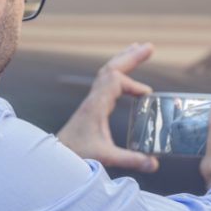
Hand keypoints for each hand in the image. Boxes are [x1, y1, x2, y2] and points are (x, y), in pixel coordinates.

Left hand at [57, 43, 158, 171]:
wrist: (55, 157)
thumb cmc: (76, 155)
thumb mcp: (105, 157)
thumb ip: (130, 160)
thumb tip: (154, 164)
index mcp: (96, 106)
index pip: (115, 81)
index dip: (133, 84)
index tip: (147, 96)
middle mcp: (93, 99)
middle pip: (111, 68)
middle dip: (131, 56)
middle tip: (149, 46)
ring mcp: (92, 101)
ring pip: (107, 72)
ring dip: (123, 60)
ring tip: (137, 48)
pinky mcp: (92, 106)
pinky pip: (105, 81)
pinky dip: (117, 73)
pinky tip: (125, 75)